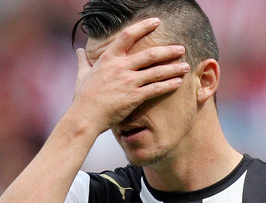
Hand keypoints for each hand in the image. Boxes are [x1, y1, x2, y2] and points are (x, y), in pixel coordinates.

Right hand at [71, 18, 189, 133]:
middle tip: (181, 48)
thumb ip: (83, 61)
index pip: (127, 36)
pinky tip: (178, 83)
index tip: (156, 22)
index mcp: (108, 59)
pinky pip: (156, 89)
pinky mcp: (134, 97)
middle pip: (150, 54)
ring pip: (157, 71)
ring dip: (174, 68)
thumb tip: (80, 50)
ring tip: (185, 66)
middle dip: (168, 50)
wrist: (85, 116)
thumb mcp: (81, 75)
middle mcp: (120, 67)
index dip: (143, 26)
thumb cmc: (83, 97)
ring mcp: (128, 82)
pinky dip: (169, 85)